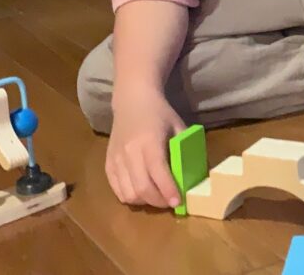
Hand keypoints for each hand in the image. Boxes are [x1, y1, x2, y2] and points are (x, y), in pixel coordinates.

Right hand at [106, 87, 185, 208]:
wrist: (132, 101)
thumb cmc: (160, 113)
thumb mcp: (178, 126)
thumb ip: (184, 149)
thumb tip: (195, 173)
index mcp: (149, 142)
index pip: (158, 173)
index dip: (168, 191)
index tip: (179, 203)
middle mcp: (129, 152)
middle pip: (141, 188)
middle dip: (158, 201)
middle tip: (170, 202)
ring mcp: (116, 159)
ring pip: (127, 193)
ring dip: (144, 202)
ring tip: (157, 198)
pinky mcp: (108, 163)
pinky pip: (116, 189)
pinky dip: (130, 197)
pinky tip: (141, 193)